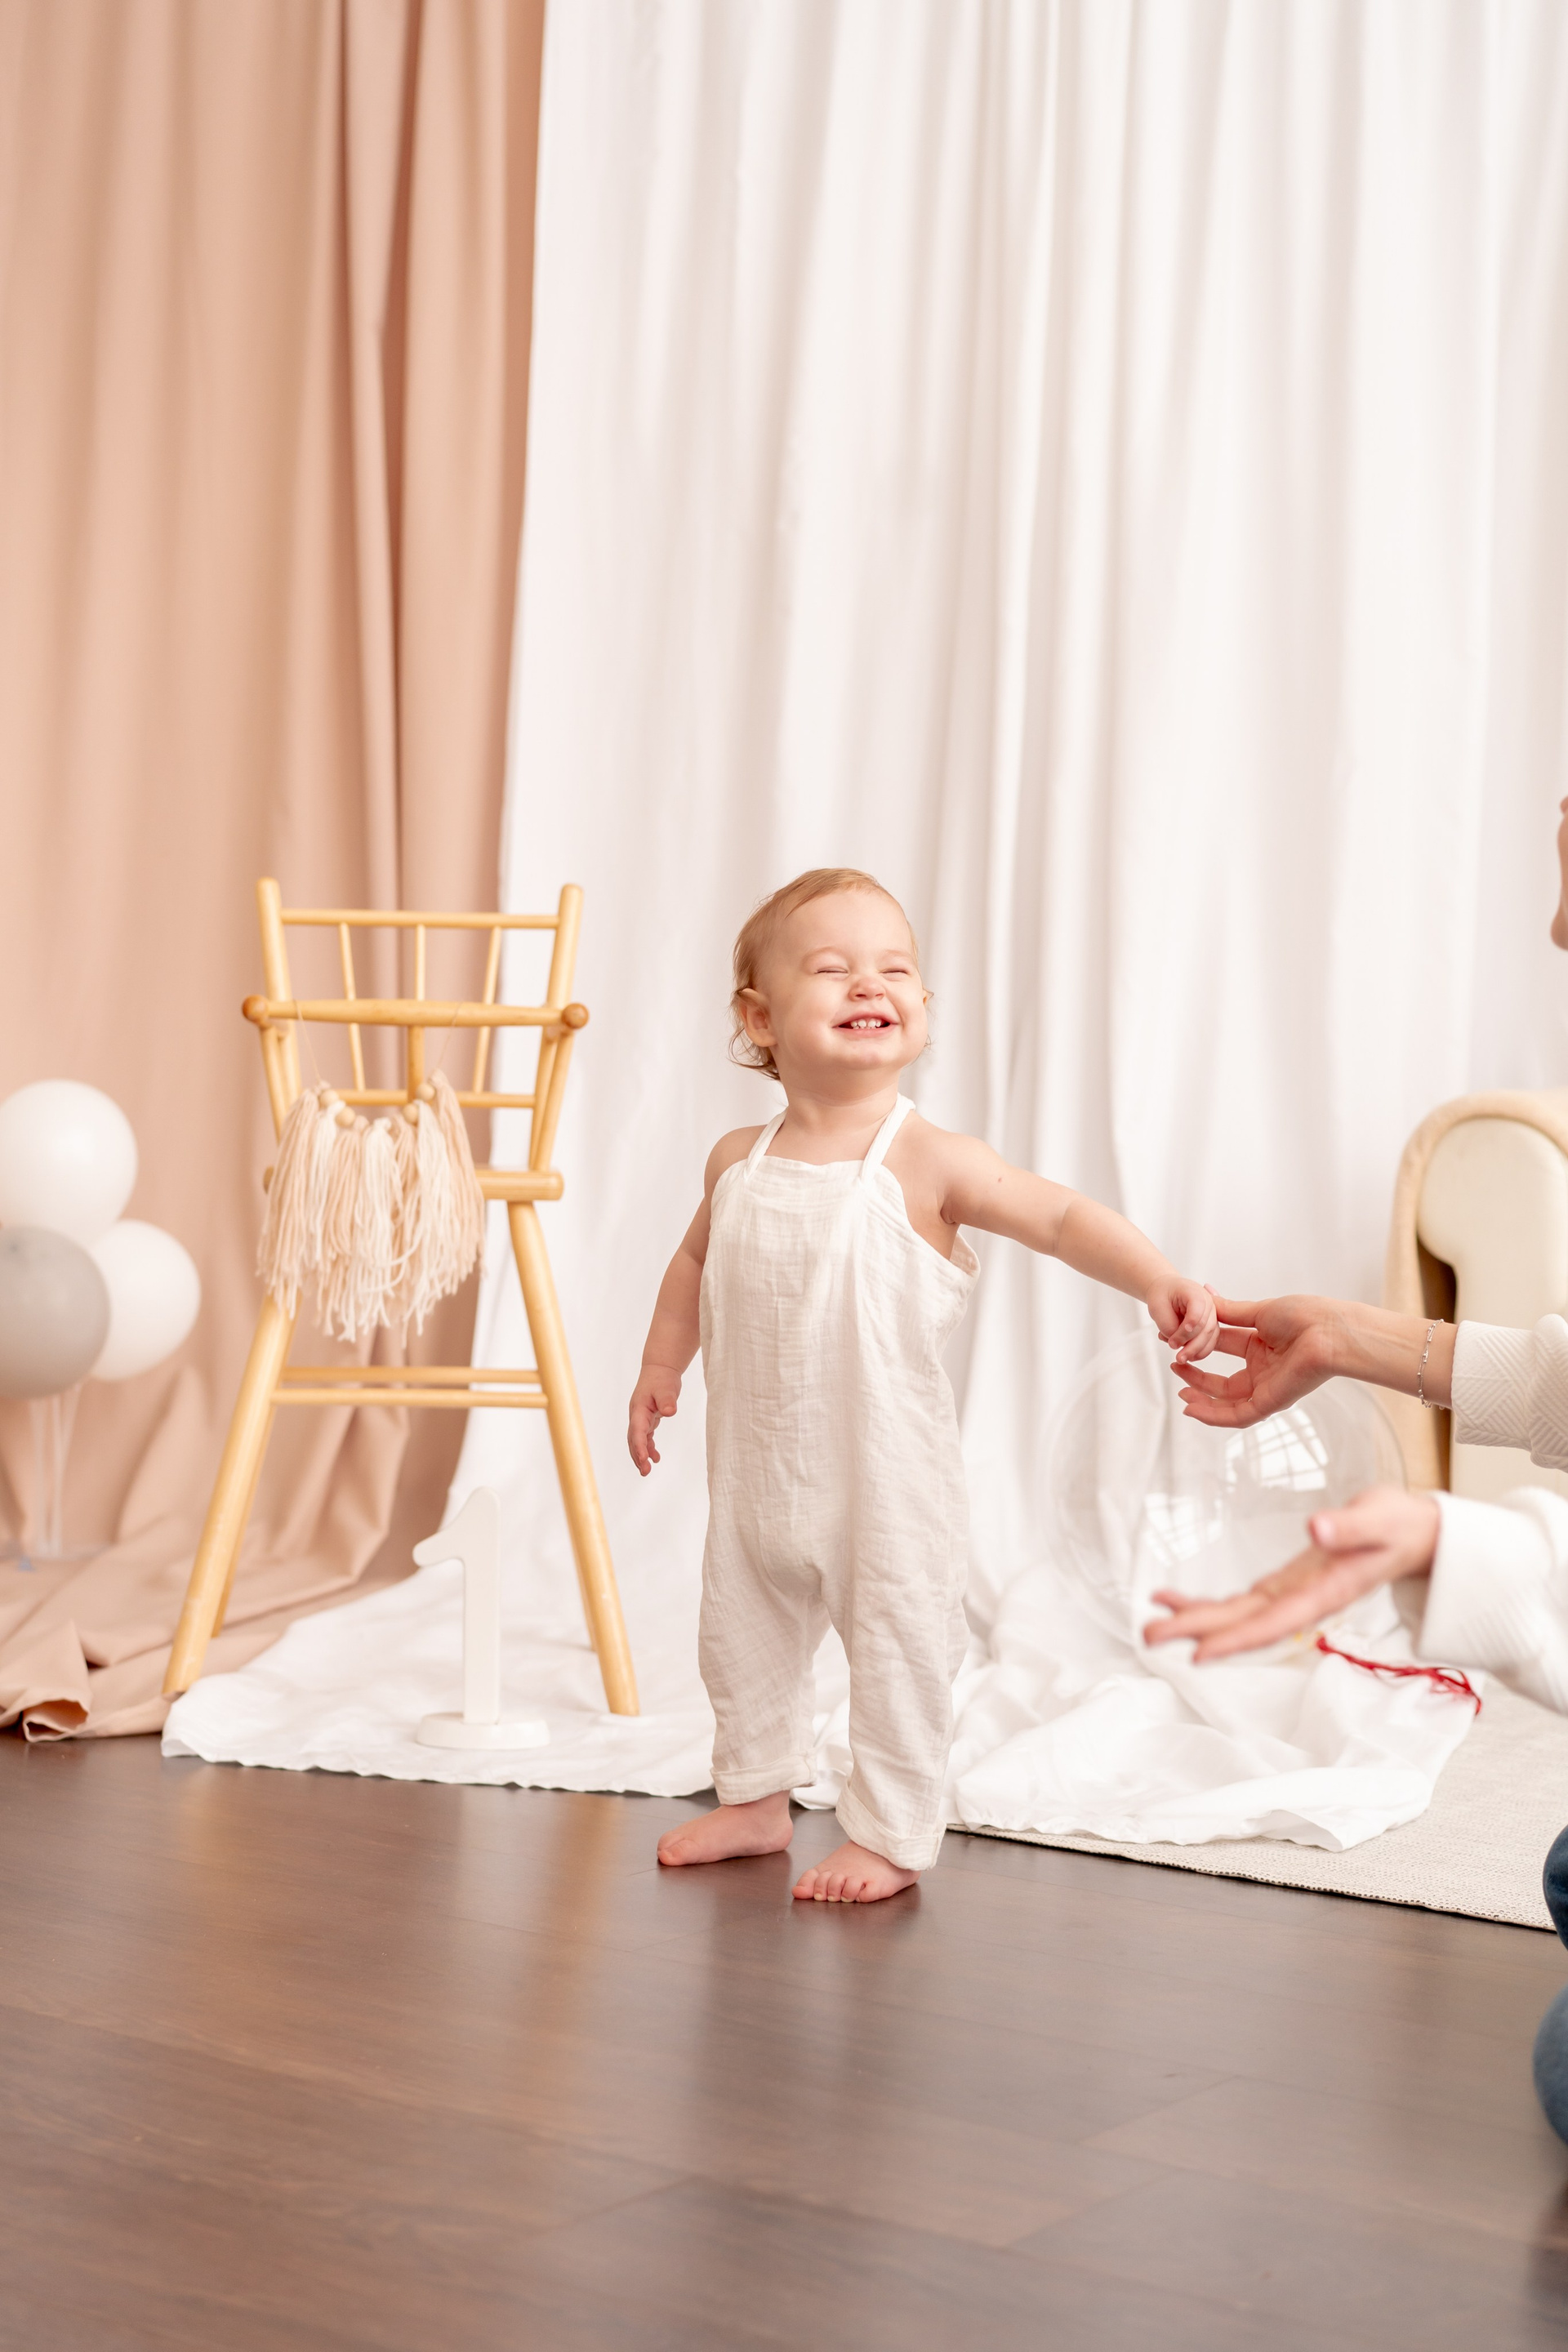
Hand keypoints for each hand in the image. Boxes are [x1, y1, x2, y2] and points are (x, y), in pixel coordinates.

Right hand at [628, 1363, 681, 1474]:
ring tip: (647, 1470)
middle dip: (638, 1456)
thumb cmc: (662, 1378)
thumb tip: (669, 1412)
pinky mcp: (647, 1419)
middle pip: (634, 1439)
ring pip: (637, 1440)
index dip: (640, 1446)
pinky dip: (649, 1448)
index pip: (637, 1430)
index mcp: (639, 1409)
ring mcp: (640, 1418)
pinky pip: (645, 1437)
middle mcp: (637, 1415)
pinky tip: (656, 1458)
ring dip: (641, 1455)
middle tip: (645, 1471)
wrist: (659, 1369)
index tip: (644, 1459)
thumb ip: (667, 1400)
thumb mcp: (666, 1388)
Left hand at [1142, 1484, 1440, 1660]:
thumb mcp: (1379, 1519)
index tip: (1200, 1651)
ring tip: (1153, 1621)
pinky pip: (1243, 1602)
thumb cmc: (1399, 1526)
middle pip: (1245, 1624)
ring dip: (1196, 1621)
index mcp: (1325, 1593)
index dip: (1238, 1639)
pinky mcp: (1287, 1585)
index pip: (1274, 1622)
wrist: (1415, 1535)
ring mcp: (1294, 1596)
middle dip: (1198, 1632)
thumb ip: (1349, 1527)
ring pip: (1239, 1616)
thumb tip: (1315, 1529)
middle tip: (1150, 1636)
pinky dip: (1209, 1603)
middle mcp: (1304, 1602)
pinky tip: (1176, 1598)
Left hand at [1147, 1277, 1218, 1364]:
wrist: (1167, 1292)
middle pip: (1206, 1327)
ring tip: (1181, 1359)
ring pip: (1211, 1337)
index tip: (1177, 1339)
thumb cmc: (1163, 1296)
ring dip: (1196, 1351)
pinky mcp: (1210, 1327)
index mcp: (1195, 1292)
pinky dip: (1200, 1352)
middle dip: (1192, 1345)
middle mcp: (1209, 1303)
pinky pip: (1210, 1342)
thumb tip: (1176, 1343)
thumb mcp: (1157, 1307)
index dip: (1190, 1325)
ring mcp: (1212, 1316)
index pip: (1197, 1310)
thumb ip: (1167, 1325)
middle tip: (1178, 1357)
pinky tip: (1189, 1357)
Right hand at [1173, 1292, 1340, 1426]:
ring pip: (1227, 1403)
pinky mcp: (1270, 1403)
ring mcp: (1267, 1388)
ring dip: (1202, 1401)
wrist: (1328, 1331)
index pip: (1222, 1349)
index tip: (1176, 1342)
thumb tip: (1205, 1294)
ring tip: (1181, 1395)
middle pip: (1222, 1381)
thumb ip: (1228, 1312)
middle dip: (1197, 1378)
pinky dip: (1214, 1416)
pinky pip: (1238, 1416)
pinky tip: (1192, 1410)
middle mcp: (1263, 1370)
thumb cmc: (1303, 1316)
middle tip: (1175, 1367)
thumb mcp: (1258, 1311)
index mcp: (1261, 1346)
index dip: (1199, 1347)